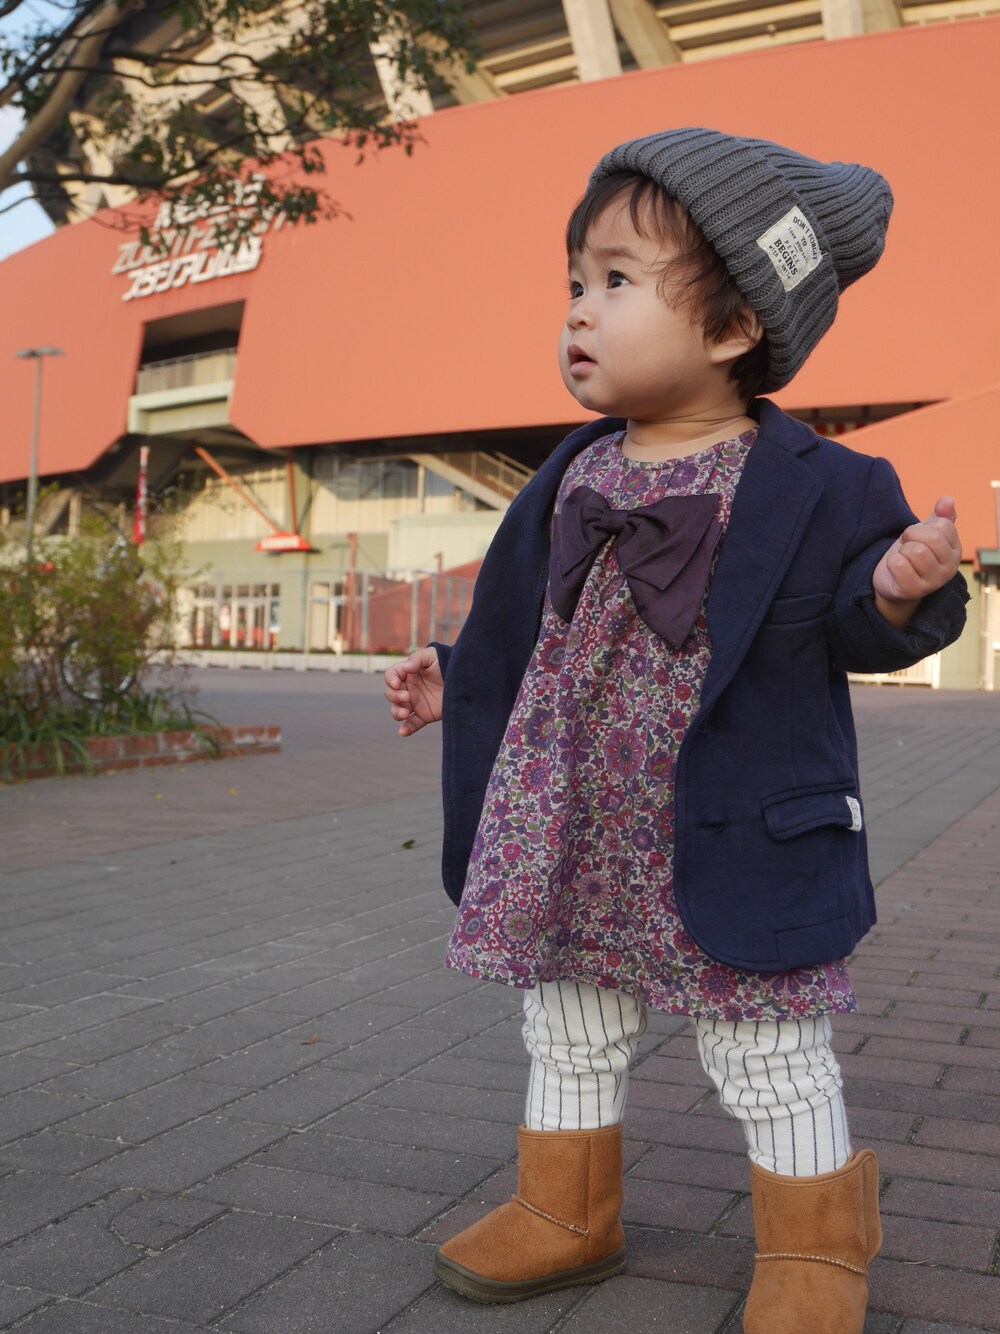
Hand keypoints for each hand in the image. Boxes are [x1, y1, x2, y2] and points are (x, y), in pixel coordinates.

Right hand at [384, 647, 443, 736]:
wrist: (466, 678)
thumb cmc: (447, 662)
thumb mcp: (432, 656)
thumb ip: (417, 659)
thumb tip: (405, 668)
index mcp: (408, 673)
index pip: (391, 675)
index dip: (391, 680)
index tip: (397, 684)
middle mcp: (409, 688)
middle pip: (391, 694)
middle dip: (395, 696)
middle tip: (408, 697)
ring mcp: (416, 703)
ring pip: (398, 710)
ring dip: (397, 713)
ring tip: (405, 713)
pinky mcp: (425, 715)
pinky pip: (412, 724)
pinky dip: (407, 729)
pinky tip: (403, 732)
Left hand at [873, 496, 960, 626]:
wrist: (892, 581)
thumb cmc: (911, 554)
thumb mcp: (925, 533)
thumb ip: (939, 516)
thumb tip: (948, 499)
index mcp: (955, 551)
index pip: (942, 525)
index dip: (922, 526)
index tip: (916, 537)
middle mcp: (950, 568)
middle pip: (931, 538)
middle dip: (911, 537)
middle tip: (906, 547)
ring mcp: (934, 582)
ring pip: (915, 551)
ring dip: (902, 551)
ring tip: (903, 559)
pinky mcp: (914, 591)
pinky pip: (899, 565)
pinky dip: (892, 562)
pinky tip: (895, 569)